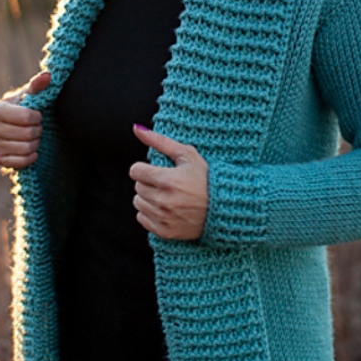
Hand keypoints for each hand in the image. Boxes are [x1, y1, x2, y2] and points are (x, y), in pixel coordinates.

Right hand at [0, 71, 51, 168]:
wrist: (14, 128)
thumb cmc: (23, 108)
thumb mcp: (29, 96)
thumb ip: (38, 85)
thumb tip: (48, 76)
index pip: (26, 117)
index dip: (38, 117)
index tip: (38, 115)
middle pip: (27, 134)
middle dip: (38, 131)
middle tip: (38, 127)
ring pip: (26, 148)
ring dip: (36, 144)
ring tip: (34, 137)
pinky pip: (21, 162)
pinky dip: (31, 157)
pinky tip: (32, 151)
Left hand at [129, 125, 208, 240]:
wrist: (225, 208)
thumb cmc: (206, 178)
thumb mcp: (187, 155)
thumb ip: (160, 141)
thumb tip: (137, 129)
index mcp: (168, 180)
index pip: (135, 171)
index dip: (145, 168)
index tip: (158, 171)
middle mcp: (163, 201)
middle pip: (137, 186)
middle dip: (149, 182)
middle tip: (167, 183)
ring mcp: (163, 218)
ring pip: (138, 202)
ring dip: (148, 197)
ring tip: (167, 195)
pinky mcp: (164, 231)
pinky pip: (142, 218)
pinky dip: (150, 213)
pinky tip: (166, 208)